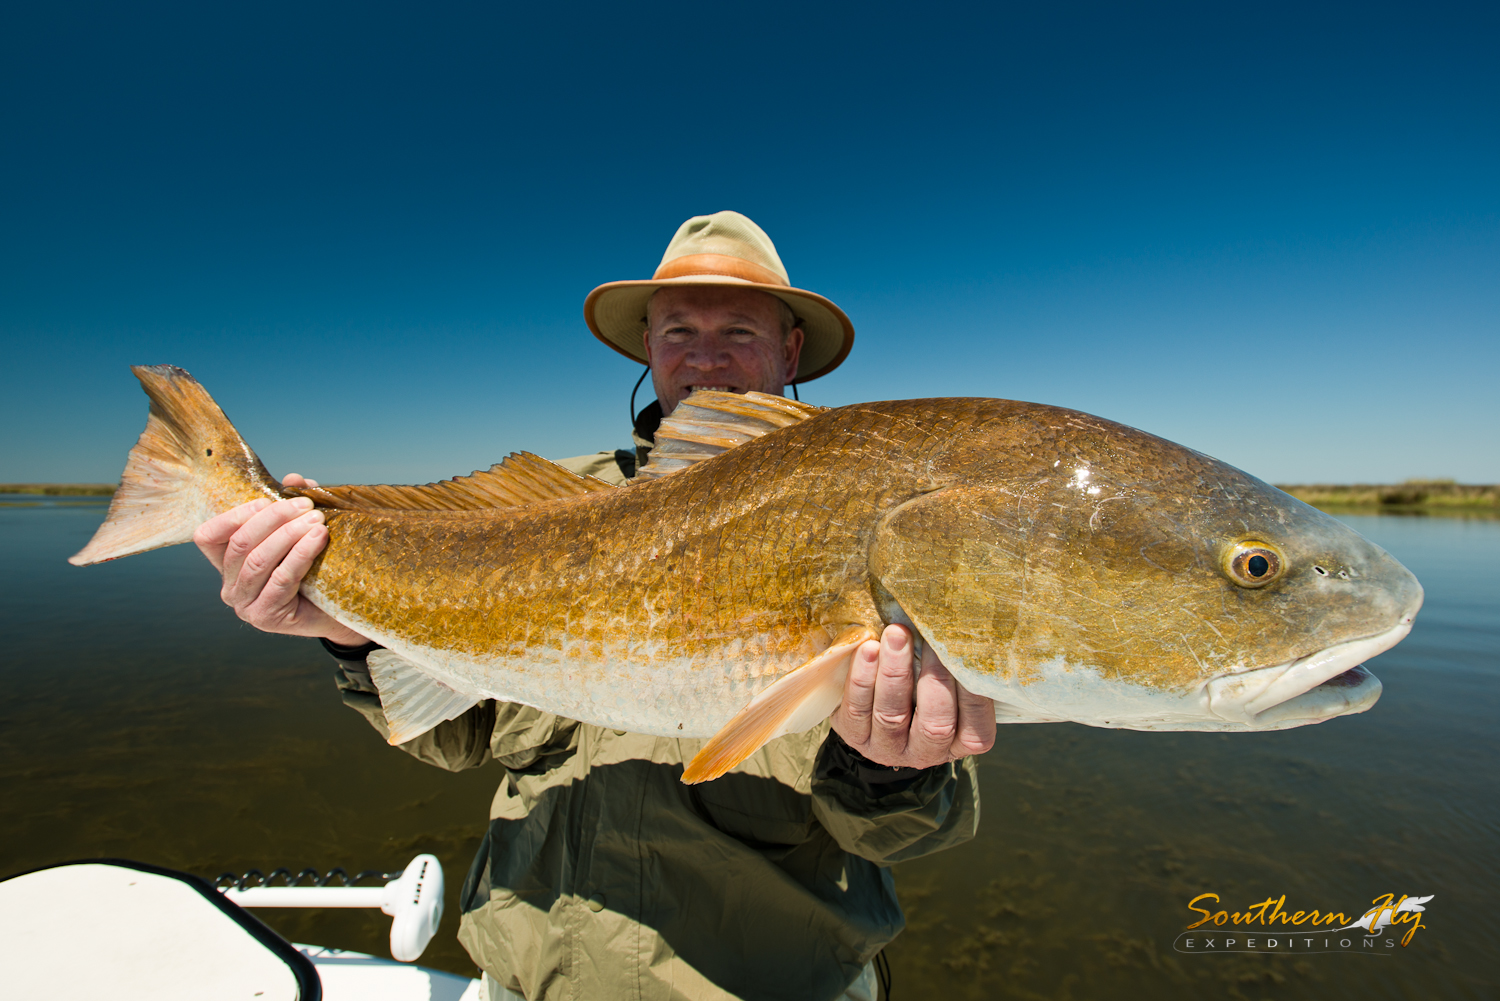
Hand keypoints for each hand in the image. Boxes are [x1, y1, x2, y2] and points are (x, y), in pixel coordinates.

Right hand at [192, 473, 368, 645]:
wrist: (339, 611)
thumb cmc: (316, 571)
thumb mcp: (301, 533)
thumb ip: (293, 506)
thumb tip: (292, 479)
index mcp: (227, 564)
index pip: (207, 536)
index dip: (234, 514)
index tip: (269, 500)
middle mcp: (229, 586)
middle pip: (240, 544)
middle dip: (274, 518)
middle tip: (307, 506)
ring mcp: (245, 605)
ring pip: (258, 561)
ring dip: (289, 534)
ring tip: (318, 520)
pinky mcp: (266, 617)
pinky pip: (281, 579)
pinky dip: (301, 554)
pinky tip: (319, 538)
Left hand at [830, 624, 995, 769]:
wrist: (876, 710)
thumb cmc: (923, 688)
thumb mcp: (949, 687)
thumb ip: (957, 668)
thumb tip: (965, 625)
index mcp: (960, 742)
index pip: (975, 727)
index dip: (972, 692)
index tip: (966, 651)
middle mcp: (927, 752)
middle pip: (934, 724)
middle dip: (934, 677)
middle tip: (930, 636)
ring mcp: (888, 748)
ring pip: (892, 715)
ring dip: (895, 672)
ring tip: (896, 634)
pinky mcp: (855, 736)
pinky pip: (857, 710)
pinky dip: (862, 677)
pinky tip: (868, 648)